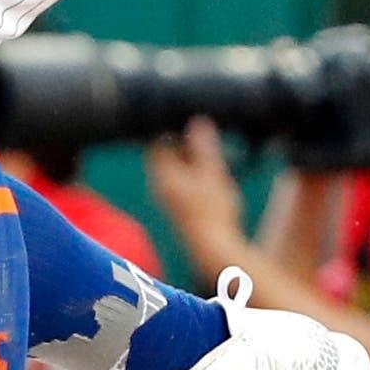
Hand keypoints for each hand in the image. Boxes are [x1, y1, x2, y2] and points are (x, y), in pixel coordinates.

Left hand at [141, 119, 251, 274]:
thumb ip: (204, 147)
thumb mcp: (213, 173)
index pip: (156, 142)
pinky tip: (209, 175)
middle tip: (199, 133)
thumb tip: (197, 122)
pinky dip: (191, 174)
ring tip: (209, 153)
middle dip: (180, 142)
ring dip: (188, 159)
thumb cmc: (213, 211)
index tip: (185, 120)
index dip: (169, 128)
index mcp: (163, 175)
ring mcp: (166, 199)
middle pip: (163, 155)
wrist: (213, 249)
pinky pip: (179, 182)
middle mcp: (159, 186)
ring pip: (172, 169)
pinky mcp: (177, 208)